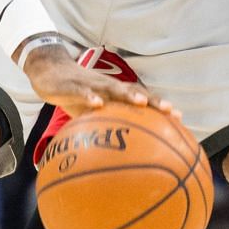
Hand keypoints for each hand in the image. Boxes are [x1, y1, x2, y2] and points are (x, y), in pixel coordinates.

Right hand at [21, 39, 171, 118]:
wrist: (48, 71)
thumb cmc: (75, 94)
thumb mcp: (90, 112)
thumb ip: (102, 127)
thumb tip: (114, 157)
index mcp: (114, 93)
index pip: (142, 98)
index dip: (160, 107)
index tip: (180, 119)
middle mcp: (108, 86)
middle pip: (135, 91)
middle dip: (154, 101)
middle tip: (171, 111)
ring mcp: (91, 84)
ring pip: (113, 88)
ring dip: (127, 94)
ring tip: (141, 102)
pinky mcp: (72, 85)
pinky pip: (82, 91)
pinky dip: (90, 96)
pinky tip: (97, 103)